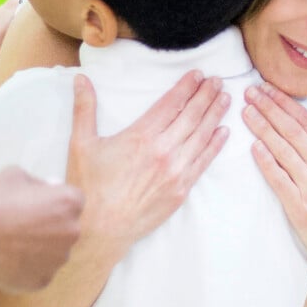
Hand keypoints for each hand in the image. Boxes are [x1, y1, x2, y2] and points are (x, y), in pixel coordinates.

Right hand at [0, 167, 83, 292]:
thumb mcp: (18, 175)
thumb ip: (40, 182)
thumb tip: (52, 187)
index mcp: (70, 202)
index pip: (73, 200)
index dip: (55, 201)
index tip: (40, 205)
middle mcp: (72, 230)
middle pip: (67, 226)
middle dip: (51, 224)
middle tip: (25, 225)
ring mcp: (58, 258)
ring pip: (56, 250)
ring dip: (43, 246)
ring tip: (16, 242)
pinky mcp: (43, 280)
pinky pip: (42, 270)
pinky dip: (31, 266)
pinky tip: (12, 258)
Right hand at [67, 71, 230, 258]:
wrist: (99, 232)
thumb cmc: (89, 187)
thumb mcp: (81, 144)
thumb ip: (84, 108)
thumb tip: (81, 78)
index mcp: (141, 136)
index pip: (171, 103)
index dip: (187, 86)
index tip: (199, 74)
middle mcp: (163, 150)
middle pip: (191, 115)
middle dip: (206, 95)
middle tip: (218, 81)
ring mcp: (176, 171)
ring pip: (201, 135)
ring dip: (215, 114)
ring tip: (225, 98)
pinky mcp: (182, 189)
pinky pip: (204, 161)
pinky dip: (215, 145)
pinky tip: (224, 132)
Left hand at [243, 83, 306, 272]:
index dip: (285, 102)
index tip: (267, 88)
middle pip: (292, 131)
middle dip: (268, 108)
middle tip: (250, 92)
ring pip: (283, 151)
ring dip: (263, 129)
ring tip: (246, 112)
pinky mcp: (299, 207)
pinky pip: (279, 179)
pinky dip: (266, 162)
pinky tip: (254, 146)